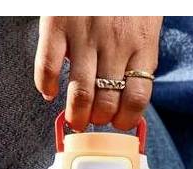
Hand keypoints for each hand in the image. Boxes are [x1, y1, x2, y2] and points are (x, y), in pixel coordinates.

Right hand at [34, 16, 161, 131]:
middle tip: (91, 121)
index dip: (126, 119)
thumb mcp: (145, 21)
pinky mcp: (58, 25)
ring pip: (80, 94)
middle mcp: (114, 44)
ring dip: (76, 114)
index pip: (137, 98)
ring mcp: (85, 36)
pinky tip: (49, 91)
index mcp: (141, 43)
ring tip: (74, 118)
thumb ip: (139, 52)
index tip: (118, 123)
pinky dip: (46, 86)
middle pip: (107, 102)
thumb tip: (130, 89)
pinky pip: (48, 67)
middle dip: (98, 120)